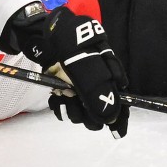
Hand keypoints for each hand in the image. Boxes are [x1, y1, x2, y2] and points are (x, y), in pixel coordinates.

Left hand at [8, 4, 128, 136]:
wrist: (46, 34)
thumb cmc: (71, 44)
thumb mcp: (85, 63)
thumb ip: (97, 89)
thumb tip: (109, 117)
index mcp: (110, 79)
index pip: (121, 104)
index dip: (119, 118)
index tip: (115, 131)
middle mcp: (97, 87)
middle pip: (99, 115)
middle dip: (88, 114)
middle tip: (77, 102)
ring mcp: (80, 91)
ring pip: (81, 115)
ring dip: (72, 109)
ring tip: (63, 96)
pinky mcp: (64, 92)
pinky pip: (65, 110)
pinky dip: (60, 106)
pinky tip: (56, 98)